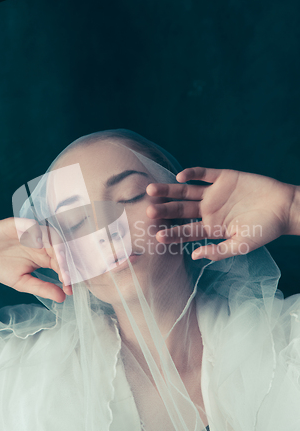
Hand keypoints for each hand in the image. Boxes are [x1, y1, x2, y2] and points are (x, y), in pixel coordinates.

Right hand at [0, 218, 71, 301]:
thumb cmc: (1, 267)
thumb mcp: (22, 282)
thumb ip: (42, 287)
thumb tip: (62, 298)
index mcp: (45, 257)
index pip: (62, 263)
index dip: (67, 275)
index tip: (69, 288)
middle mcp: (42, 243)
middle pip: (60, 248)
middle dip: (65, 261)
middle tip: (66, 275)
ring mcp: (32, 233)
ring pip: (51, 235)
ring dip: (56, 247)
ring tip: (59, 260)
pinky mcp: (20, 225)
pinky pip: (32, 225)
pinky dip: (37, 233)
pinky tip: (38, 244)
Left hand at [145, 167, 296, 260]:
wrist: (284, 208)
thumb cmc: (265, 230)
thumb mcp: (241, 245)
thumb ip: (218, 252)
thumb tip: (194, 256)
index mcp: (210, 227)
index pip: (185, 231)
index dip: (171, 233)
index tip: (156, 235)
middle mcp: (207, 210)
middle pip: (180, 210)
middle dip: (164, 211)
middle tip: (148, 211)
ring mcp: (213, 193)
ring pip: (185, 192)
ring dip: (169, 190)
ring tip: (151, 190)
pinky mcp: (223, 177)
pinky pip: (204, 175)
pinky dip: (193, 174)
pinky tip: (180, 177)